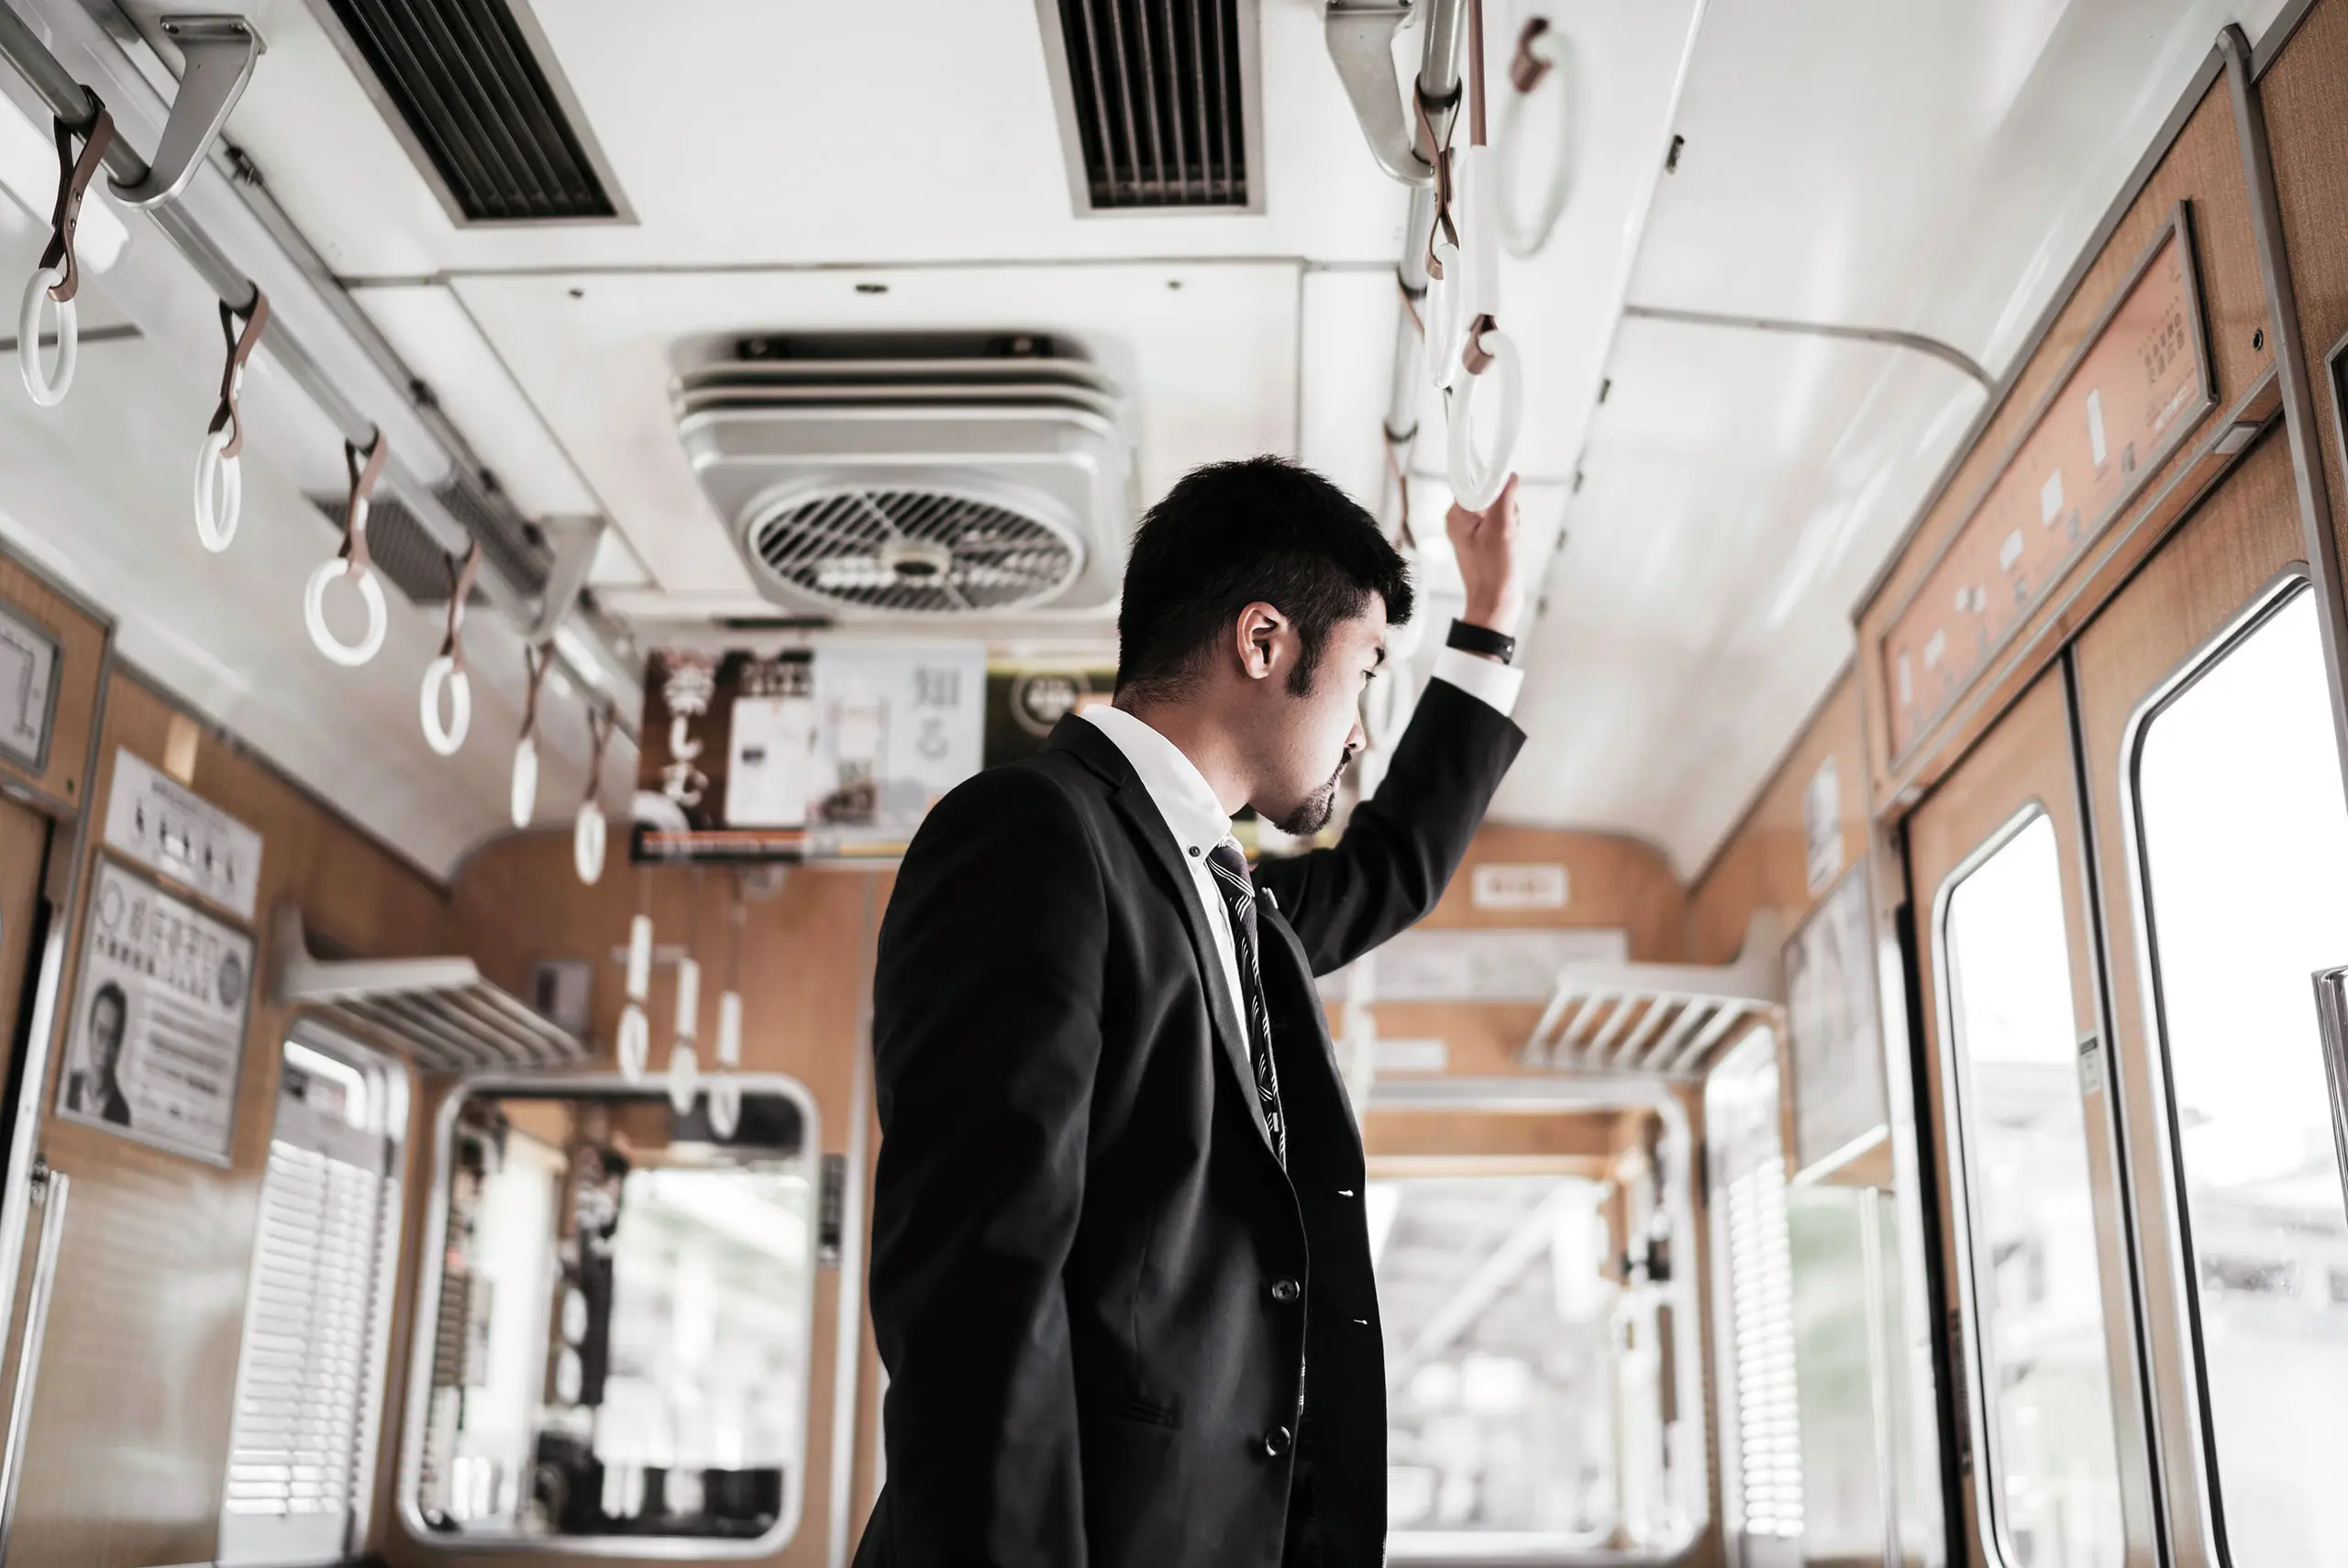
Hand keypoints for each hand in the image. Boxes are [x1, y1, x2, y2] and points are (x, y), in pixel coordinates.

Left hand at [1447, 473, 1522, 636]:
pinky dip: (1510, 530)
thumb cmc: (1494, 572)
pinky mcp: (1485, 540)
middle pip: (1490, 495)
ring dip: (1511, 520)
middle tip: (1506, 528)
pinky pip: (1502, 523)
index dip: (1494, 486)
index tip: (1504, 499)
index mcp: (1456, 516)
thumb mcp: (1502, 529)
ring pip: (1499, 509)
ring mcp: (1473, 531)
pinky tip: (1510, 544)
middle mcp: (1461, 521)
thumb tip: (1511, 476)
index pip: (1474, 483)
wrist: (1495, 604)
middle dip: (1506, 508)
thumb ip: (1505, 498)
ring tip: (1508, 540)